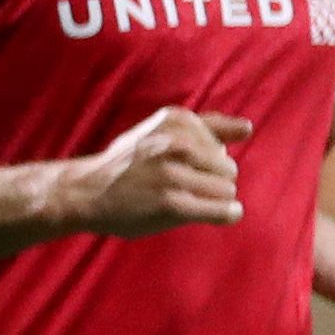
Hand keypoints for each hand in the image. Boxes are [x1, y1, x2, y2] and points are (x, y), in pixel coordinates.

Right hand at [67, 108, 251, 237]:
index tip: (178, 167)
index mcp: (176, 120)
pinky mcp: (172, 203)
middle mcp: (176, 142)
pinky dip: (224, 215)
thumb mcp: (162, 131)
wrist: (86, 191)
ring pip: (227, 191)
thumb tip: (248, 128)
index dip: (205, 162)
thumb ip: (208, 127)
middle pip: (229, 170)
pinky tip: (217, 215)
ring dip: (212, 200)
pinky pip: (222, 210)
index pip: (222, 146)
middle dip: (212, 181)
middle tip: (180, 186)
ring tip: (183, 199)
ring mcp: (172, 173)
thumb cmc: (130, 163)